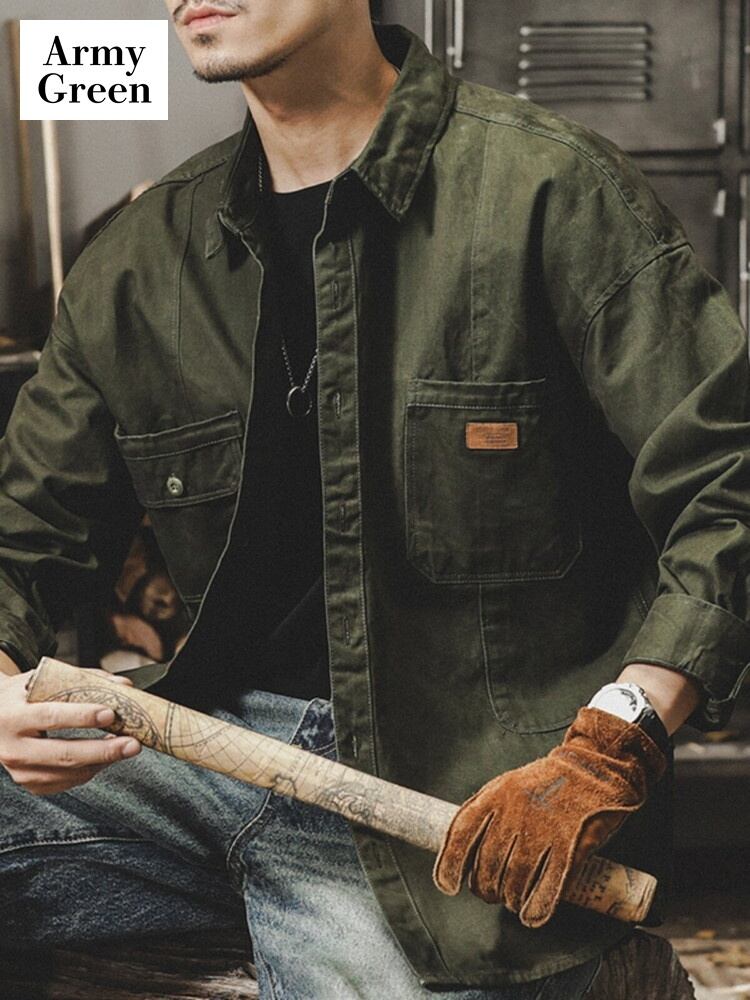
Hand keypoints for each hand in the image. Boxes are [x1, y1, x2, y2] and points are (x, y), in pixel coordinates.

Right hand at [0, 669, 140, 794]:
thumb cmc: (20, 696)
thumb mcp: (41, 681)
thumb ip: (82, 680)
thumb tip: (123, 687)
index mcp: (13, 715)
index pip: (51, 716)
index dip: (82, 717)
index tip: (111, 714)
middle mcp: (13, 747)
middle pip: (64, 754)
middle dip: (104, 750)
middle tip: (132, 744)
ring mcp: (19, 770)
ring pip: (67, 772)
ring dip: (101, 762)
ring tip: (125, 748)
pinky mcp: (28, 783)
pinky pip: (65, 782)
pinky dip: (89, 771)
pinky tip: (104, 759)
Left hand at [433, 708, 665, 927]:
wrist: (595, 767)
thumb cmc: (548, 781)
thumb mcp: (509, 784)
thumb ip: (487, 811)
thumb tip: (465, 849)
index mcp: (497, 794)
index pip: (462, 834)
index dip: (450, 864)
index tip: (448, 886)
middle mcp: (515, 812)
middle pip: (487, 864)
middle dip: (485, 887)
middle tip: (490, 893)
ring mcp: (542, 829)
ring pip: (514, 880)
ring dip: (510, 899)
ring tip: (512, 900)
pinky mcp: (569, 844)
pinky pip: (548, 885)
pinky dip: (537, 906)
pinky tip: (531, 915)